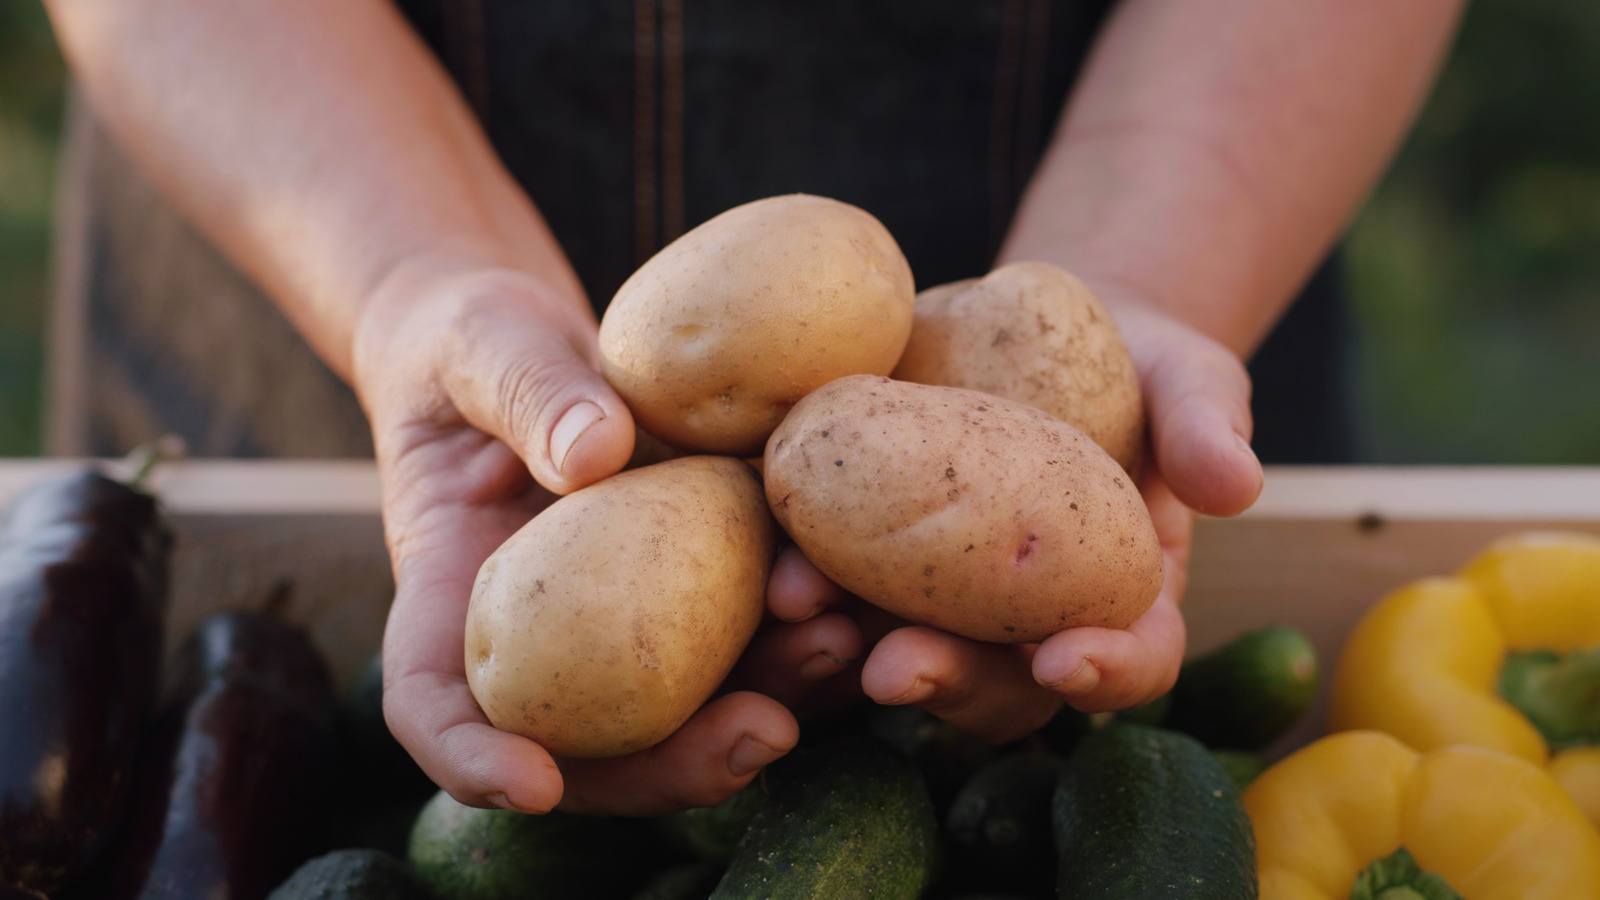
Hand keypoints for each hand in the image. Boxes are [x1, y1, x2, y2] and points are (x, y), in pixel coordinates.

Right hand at [354, 262, 798, 815]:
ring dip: (769, 691)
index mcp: (451, 595)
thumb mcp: (483, 348)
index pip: (435, 706)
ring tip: (843, 646)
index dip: (475, 761)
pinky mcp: (694, 583)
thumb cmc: (470, 343)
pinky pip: (745, 620)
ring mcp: (621, 620)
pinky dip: (805, 620)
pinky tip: (870, 594)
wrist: (527, 339)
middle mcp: (540, 635)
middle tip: (760, 736)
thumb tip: (598, 451)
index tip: (536, 784)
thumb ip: (528, 394)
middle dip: (674, 764)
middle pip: (589, 743)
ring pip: (686, 700)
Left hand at [758, 291, 1262, 740]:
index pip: (1132, 660)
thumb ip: (1208, 425)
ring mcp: (946, 601)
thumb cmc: (1136, 362)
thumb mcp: (1188, 377)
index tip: (1066, 659)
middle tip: (899, 663)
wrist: (1035, 328)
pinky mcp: (872, 561)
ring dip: (847, 647)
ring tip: (801, 607)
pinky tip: (763, 562)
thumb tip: (1237, 484)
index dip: (1107, 674)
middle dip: (949, 680)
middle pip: (998, 685)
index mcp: (1121, 600)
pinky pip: (835, 592)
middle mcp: (1030, 624)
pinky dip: (800, 589)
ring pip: (901, 654)